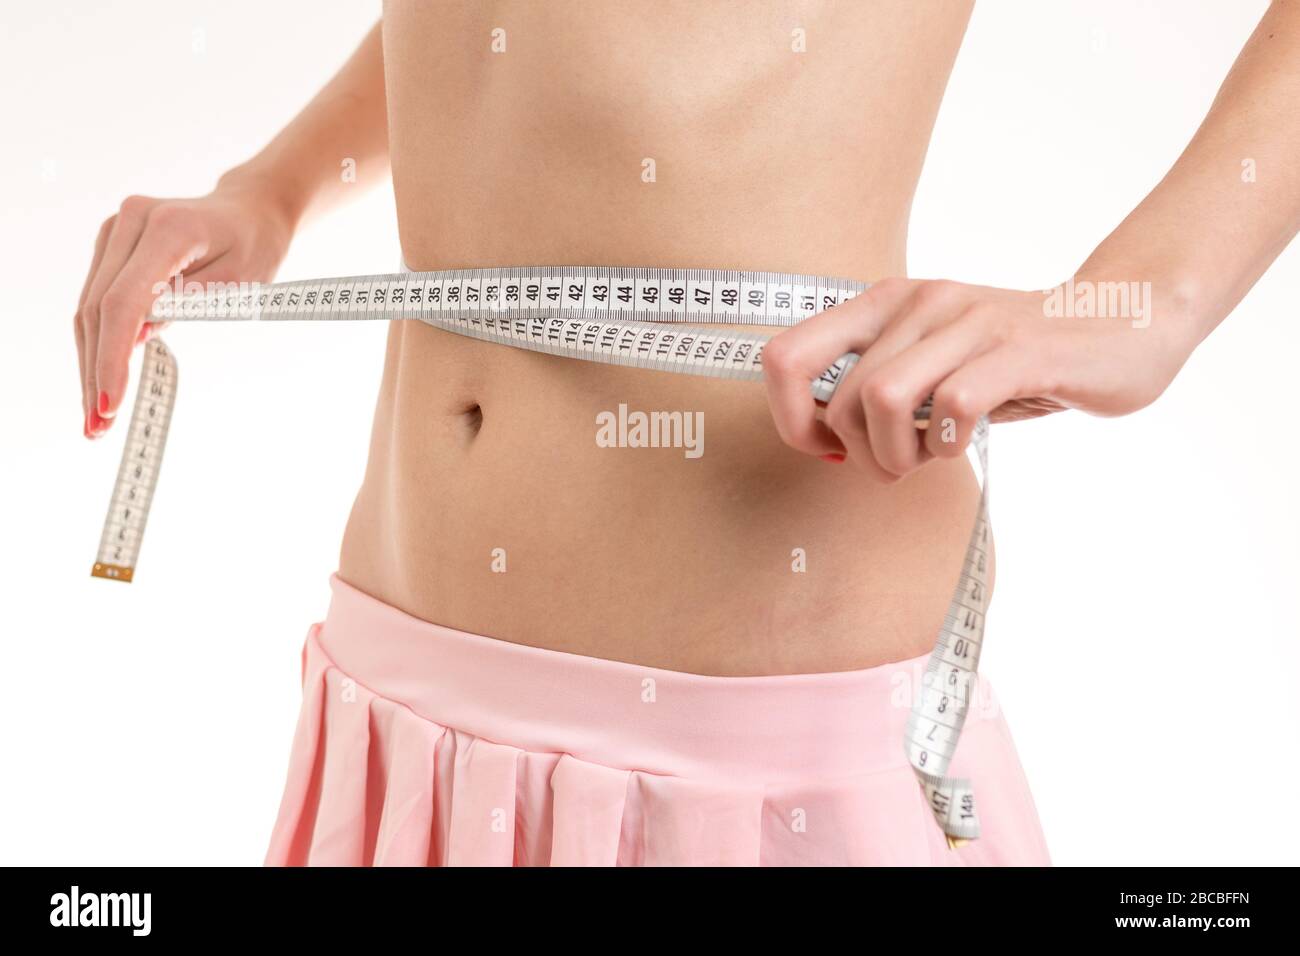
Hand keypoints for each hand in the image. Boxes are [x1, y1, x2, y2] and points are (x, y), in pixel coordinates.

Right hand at [75, 174, 295, 437]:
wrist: (250, 210)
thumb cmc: (255, 245)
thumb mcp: (240, 283)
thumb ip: (189, 306)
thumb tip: (135, 338)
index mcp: (169, 228)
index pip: (125, 301)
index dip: (113, 356)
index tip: (111, 404)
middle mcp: (130, 222)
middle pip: (99, 309)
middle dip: (96, 372)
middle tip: (95, 429)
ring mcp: (114, 232)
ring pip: (90, 309)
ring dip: (90, 365)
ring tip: (94, 419)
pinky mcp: (111, 247)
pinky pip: (98, 302)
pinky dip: (99, 344)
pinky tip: (99, 383)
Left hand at [761, 277, 1189, 481]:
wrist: (1126, 322)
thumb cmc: (1013, 357)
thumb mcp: (931, 360)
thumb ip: (875, 383)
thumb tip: (818, 434)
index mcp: (884, 303)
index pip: (784, 357)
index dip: (791, 421)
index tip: (829, 451)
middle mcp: (918, 302)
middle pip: (838, 400)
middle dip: (859, 457)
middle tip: (899, 466)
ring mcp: (968, 322)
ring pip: (883, 400)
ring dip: (899, 454)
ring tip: (931, 456)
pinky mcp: (1018, 350)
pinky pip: (953, 404)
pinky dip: (949, 442)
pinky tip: (964, 442)